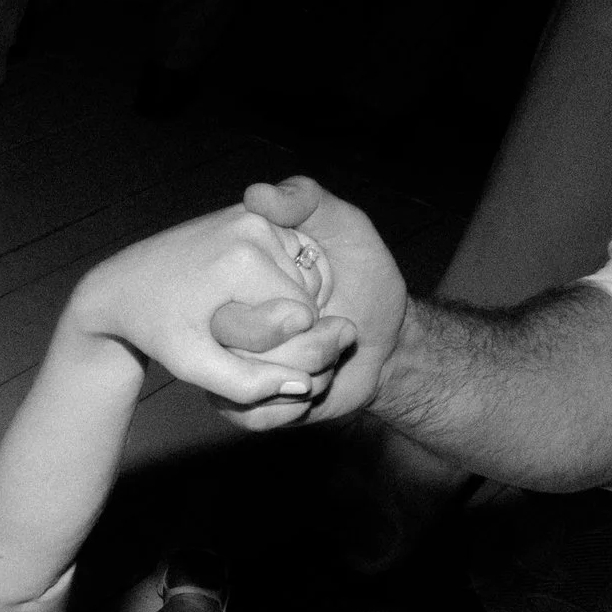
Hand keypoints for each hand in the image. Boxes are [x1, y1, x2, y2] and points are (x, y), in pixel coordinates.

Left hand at [71, 205, 355, 410]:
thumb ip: (247, 383)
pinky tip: (239, 291)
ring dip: (281, 299)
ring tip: (235, 310)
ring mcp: (252, 213)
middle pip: (307, 291)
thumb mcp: (192, 364)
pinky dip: (277, 276)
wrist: (120, 286)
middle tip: (233, 328)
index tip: (240, 344)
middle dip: (281, 319)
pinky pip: (290, 253)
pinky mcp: (250, 211)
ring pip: (304, 272)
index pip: (304, 315)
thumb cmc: (154, 329)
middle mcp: (254, 226)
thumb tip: (305, 385)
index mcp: (244, 260)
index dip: (281, 340)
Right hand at [207, 176, 406, 428]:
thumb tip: (253, 194)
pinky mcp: (239, 408)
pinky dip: (297, 407)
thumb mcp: (344, 224)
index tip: (320, 294)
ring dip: (311, 373)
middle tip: (335, 328)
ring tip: (328, 354)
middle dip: (311, 345)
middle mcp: (223, 322)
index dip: (295, 308)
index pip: (242, 303)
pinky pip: (253, 417)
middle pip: (246, 349)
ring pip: (253, 387)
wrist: (388, 342)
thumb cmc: (364, 277)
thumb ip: (305, 199)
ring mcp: (225, 367)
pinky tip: (313, 384)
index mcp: (236, 279)